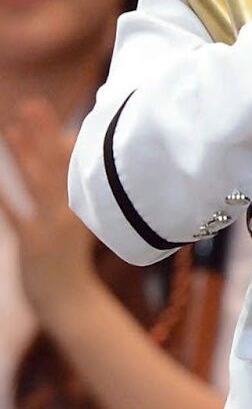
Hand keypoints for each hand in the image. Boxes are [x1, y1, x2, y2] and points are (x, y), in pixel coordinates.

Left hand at [0, 101, 97, 319]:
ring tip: (12, 130)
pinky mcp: (35, 245)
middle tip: (34, 104)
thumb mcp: (78, 222)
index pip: (78, 164)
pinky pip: (17, 216)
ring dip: (25, 157)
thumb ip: (72, 189)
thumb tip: (67, 153)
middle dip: (44, 134)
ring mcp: (54, 228)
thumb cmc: (70, 260)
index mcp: (85, 205)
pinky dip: (5, 198)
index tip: (50, 110)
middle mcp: (72, 212)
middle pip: (58, 166)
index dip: (65, 135)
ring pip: (39, 185)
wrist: (71, 304)